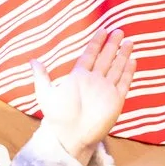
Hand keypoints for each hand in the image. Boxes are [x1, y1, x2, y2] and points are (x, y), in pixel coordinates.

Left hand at [31, 29, 134, 157]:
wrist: (71, 135)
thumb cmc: (57, 117)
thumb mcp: (45, 93)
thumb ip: (41, 76)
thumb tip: (32, 60)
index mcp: (78, 77)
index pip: (90, 55)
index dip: (97, 42)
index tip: (103, 30)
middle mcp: (94, 81)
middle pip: (105, 58)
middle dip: (112, 44)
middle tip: (119, 31)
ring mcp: (106, 90)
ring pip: (116, 67)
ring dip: (123, 55)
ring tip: (129, 41)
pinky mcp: (116, 100)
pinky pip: (124, 83)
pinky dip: (128, 72)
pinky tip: (133, 61)